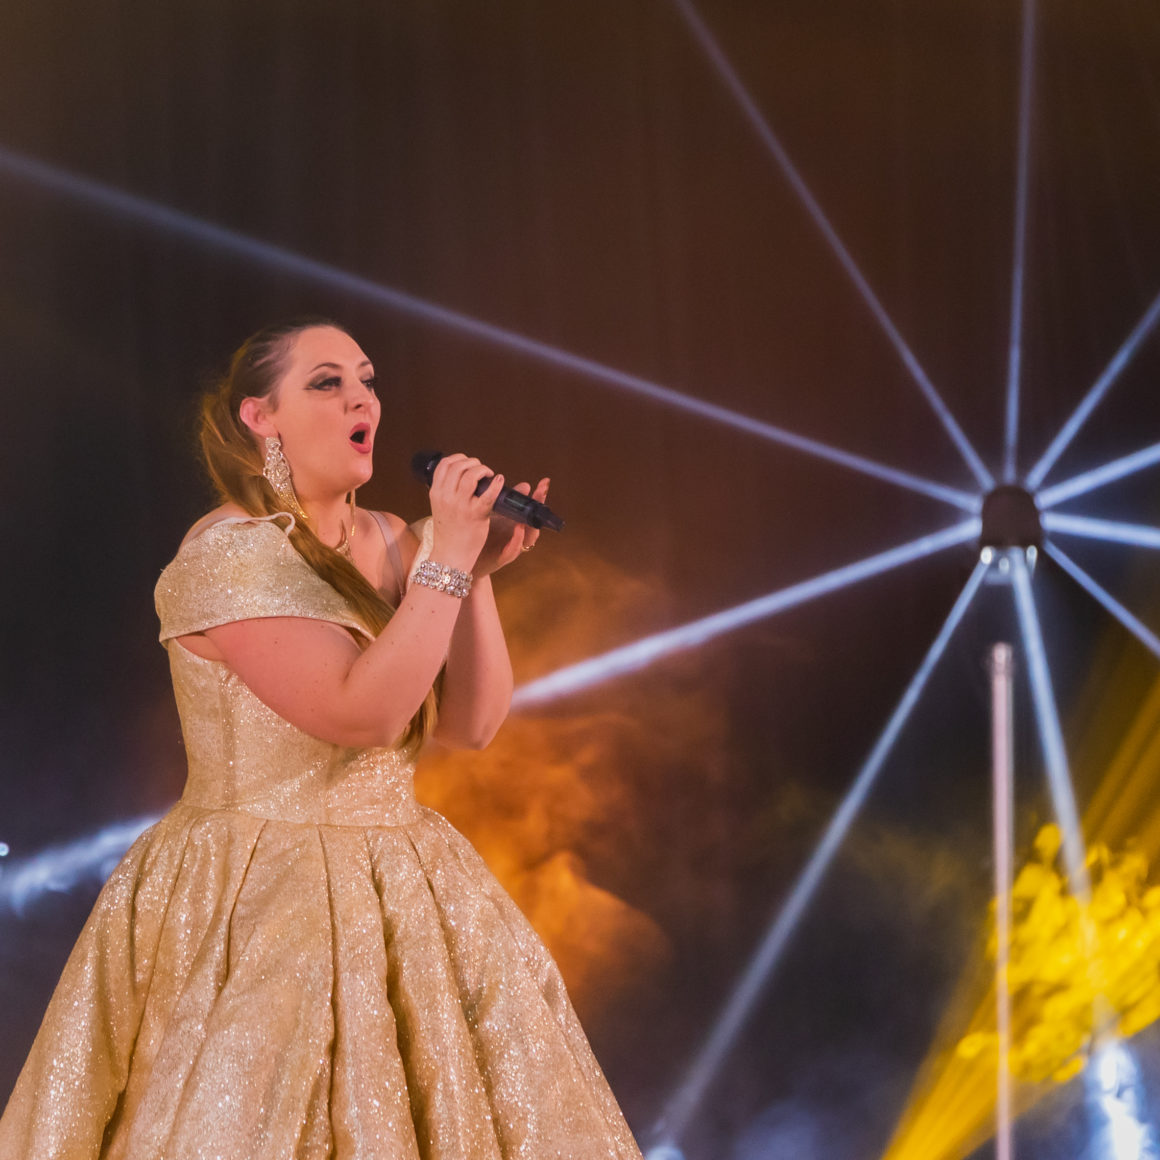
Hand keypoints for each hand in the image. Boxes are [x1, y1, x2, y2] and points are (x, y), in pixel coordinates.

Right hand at [427, 453, 504, 570]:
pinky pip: (487, 494)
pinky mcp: (476, 515)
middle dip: (473, 463)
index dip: (458, 458)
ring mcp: (460, 506)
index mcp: (436, 493)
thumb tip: (458, 476)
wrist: (450, 555)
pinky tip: (499, 480)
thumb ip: (446, 491)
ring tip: (490, 475)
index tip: (468, 463)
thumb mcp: (439, 507)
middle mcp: (446, 497)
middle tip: (482, 470)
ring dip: (483, 470)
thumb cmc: (448, 532)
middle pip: (458, 466)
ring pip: (471, 475)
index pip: (445, 464)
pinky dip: (496, 484)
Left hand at [472, 477, 549, 577]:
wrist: (467, 559)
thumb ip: (503, 501)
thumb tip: (520, 483)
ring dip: (531, 525)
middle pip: (534, 521)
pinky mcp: (502, 558)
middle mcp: (518, 535)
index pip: (531, 508)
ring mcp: (512, 546)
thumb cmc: (481, 536)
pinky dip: (518, 540)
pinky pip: (513, 549)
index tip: (544, 482)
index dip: (539, 496)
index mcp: (516, 524)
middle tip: (542, 491)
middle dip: (539, 506)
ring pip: (528, 537)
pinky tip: (518, 528)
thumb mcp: (493, 515)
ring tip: (531, 510)